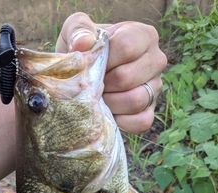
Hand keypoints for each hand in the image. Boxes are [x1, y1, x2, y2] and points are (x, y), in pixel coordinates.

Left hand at [56, 13, 166, 133]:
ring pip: (136, 101)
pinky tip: (109, 113)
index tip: (91, 65)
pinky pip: (141, 122)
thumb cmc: (84, 50)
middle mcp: (156, 60)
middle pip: (127, 78)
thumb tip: (84, 44)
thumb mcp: (76, 31)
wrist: (85, 76)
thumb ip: (78, 30)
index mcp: (143, 35)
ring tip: (99, 98)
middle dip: (103, 85)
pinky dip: (121, 121)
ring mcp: (156, 87)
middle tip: (93, 85)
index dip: (104, 61)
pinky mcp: (150, 111)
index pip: (127, 47)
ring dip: (110, 104)